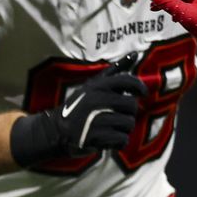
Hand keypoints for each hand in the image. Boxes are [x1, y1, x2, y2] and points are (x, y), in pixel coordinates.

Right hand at [10, 70, 146, 166]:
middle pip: (131, 106)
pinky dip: (118, 142)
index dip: (139, 87)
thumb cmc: (78, 107)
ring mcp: (95, 119)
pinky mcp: (94, 137)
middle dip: (128, 114)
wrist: (54, 131)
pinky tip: (109, 140)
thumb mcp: (92, 86)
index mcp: (97, 87)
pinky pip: (122, 139)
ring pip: (128, 124)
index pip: (127, 81)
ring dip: (123, 129)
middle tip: (118, 117)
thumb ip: (114, 71)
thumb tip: (135, 54)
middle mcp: (96, 100)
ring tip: (110, 129)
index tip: (142, 94)